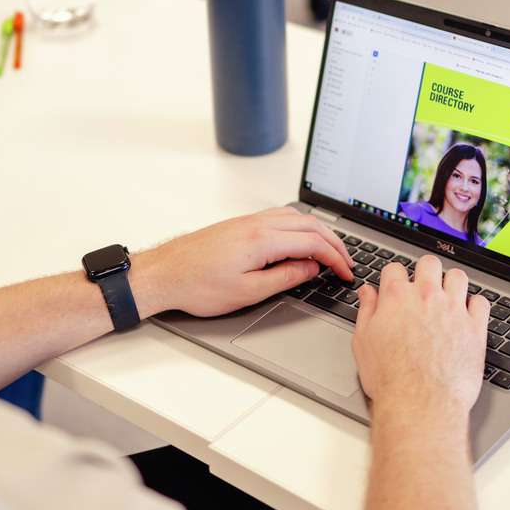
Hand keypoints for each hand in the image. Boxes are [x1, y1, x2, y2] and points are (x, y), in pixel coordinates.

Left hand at [135, 206, 354, 317]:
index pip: (313, 243)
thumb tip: (310, 268)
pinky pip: (280, 217)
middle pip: (309, 224)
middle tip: (345, 263)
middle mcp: (257, 224)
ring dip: (317, 232)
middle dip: (334, 243)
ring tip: (328, 251)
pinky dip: (299, 227)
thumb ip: (285, 278)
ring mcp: (248, 221)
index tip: (345, 274)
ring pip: (295, 217)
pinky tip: (299, 239)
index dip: (335, 259)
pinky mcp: (240, 224)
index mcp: (263, 240)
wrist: (164, 273)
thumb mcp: (247, 292)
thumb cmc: (196, 285)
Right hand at [352, 255, 488, 417]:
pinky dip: (475, 305)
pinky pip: (481, 302)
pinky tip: (467, 315)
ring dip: (452, 283)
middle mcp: (427, 297)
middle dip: (425, 271)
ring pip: (458, 276)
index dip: (394, 277)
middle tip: (424, 286)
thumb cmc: (390, 378)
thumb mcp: (363, 342)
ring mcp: (453, 310)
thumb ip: (366, 311)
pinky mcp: (475, 328)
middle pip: (429, 263)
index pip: (395, 268)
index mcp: (397, 297)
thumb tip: (368, 293)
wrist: (419, 403)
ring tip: (448, 296)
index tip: (396, 286)